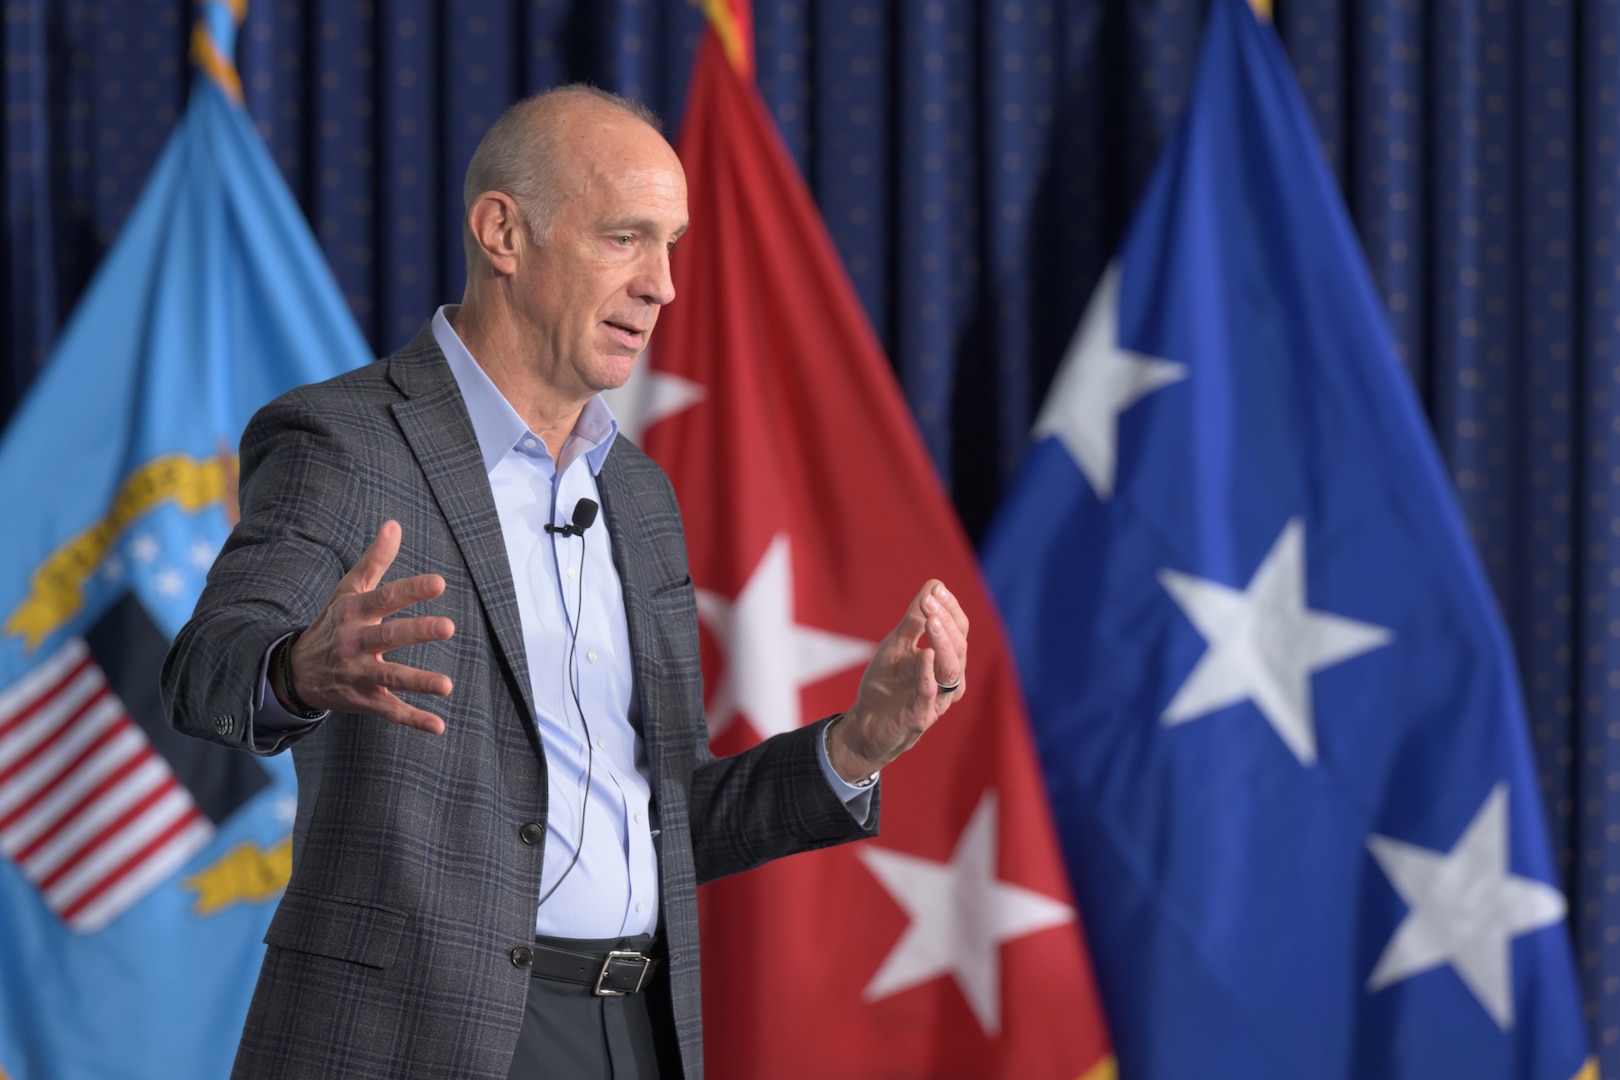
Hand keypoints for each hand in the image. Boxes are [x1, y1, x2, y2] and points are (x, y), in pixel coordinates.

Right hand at [280, 520, 456, 733]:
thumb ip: (375, 560)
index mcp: (355, 612)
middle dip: (418, 631)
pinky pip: (390, 711)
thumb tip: (394, 524)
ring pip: (391, 678)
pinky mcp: (364, 700)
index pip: (385, 598)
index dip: (411, 590)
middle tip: (448, 626)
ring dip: (418, 682)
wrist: (294, 671)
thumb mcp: (349, 590)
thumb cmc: (333, 623)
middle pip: (389, 636)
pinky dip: (413, 720)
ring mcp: (359, 673)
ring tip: (446, 685)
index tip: (439, 582)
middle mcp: (356, 642)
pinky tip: (439, 725)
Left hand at [828, 580, 968, 781]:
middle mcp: (949, 679)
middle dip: (946, 621)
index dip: (951, 608)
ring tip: (931, 621)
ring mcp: (937, 699)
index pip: (960, 630)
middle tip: (930, 602)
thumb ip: (914, 619)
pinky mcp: (921, 716)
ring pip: (951, 669)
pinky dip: (927, 673)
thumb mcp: (897, 645)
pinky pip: (930, 694)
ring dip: (942, 642)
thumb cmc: (886, 684)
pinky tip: (923, 654)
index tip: (936, 590)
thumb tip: (933, 584)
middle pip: (960, 646)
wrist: (866, 723)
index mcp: (946, 659)